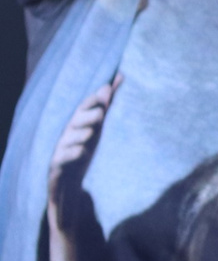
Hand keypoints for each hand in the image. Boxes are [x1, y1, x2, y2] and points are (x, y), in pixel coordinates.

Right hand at [47, 75, 117, 216]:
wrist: (68, 184)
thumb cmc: (83, 149)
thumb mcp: (98, 126)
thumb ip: (107, 103)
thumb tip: (118, 76)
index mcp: (77, 124)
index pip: (83, 107)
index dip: (94, 99)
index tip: (108, 90)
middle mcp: (66, 134)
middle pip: (75, 121)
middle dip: (88, 116)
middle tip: (101, 113)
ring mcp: (60, 150)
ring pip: (68, 140)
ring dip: (79, 135)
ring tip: (91, 133)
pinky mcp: (56, 167)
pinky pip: (62, 160)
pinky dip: (72, 155)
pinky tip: (82, 153)